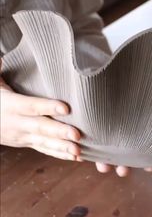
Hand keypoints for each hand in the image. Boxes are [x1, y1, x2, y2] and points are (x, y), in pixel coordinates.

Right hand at [0, 61, 151, 174]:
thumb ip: (1, 71)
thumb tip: (3, 59)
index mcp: (11, 105)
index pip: (31, 106)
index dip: (48, 107)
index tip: (66, 108)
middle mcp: (17, 123)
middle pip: (41, 128)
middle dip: (59, 132)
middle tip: (77, 135)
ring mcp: (23, 136)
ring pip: (44, 143)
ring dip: (62, 148)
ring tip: (79, 151)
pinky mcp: (28, 143)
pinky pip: (45, 150)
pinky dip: (60, 155)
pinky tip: (76, 157)